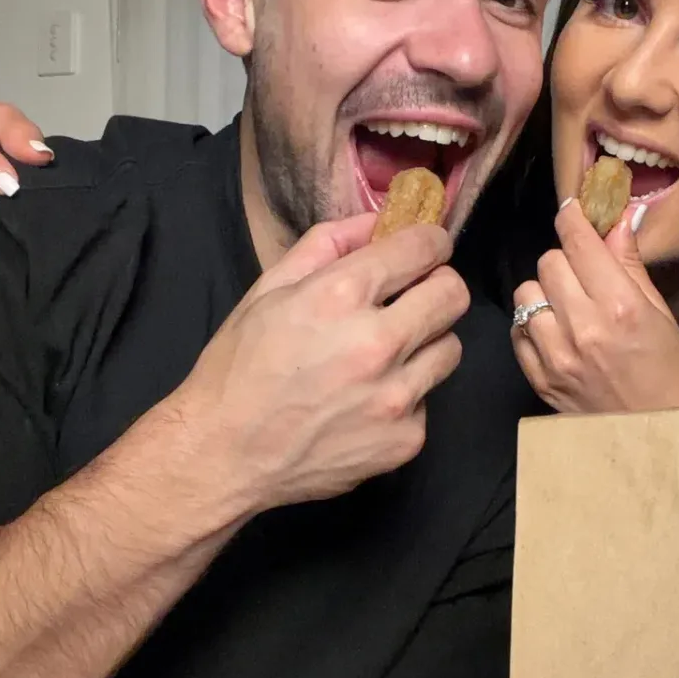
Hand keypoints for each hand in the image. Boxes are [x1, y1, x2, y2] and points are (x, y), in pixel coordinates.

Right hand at [172, 214, 469, 516]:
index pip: (424, 248)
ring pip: (449, 349)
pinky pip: (427, 401)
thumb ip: (328, 243)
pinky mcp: (405, 440)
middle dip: (437, 288)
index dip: (429, 242)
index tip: (424, 250)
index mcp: (340, 296)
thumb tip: (379, 221)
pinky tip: (363, 404)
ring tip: (383, 357)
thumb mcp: (268, 290)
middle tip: (413, 299)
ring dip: (424, 344)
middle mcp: (378, 344)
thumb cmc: (239, 368)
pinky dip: (404, 397)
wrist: (224, 456)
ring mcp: (396, 397)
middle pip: (454, 296)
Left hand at [511, 198, 678, 414]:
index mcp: (621, 307)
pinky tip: (556, 334)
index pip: (579, 243)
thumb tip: (619, 219)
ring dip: (545, 293)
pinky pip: (517, 332)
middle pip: (548, 262)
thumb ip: (631, 266)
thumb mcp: (662, 316)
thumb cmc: (671, 376)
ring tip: (568, 308)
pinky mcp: (540, 379)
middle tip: (584, 276)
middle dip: (566, 261)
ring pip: (526, 294)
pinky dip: (532, 326)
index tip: (573, 211)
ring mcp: (556, 356)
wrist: (657, 439)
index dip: (573, 218)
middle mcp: (584, 328)